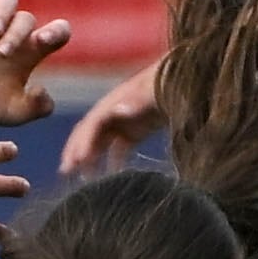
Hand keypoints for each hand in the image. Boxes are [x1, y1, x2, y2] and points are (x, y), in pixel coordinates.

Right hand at [0, 0, 67, 130]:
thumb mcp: (11, 113)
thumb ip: (34, 108)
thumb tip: (42, 90)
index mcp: (29, 52)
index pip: (57, 32)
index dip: (57, 31)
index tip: (44, 41)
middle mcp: (11, 32)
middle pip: (26, 19)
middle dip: (17, 34)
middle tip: (2, 54)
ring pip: (6, 1)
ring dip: (3, 13)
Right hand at [56, 57, 164, 175]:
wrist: (191, 78)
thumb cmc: (174, 82)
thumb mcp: (157, 89)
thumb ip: (138, 99)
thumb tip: (116, 109)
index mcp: (117, 100)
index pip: (93, 122)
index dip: (83, 140)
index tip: (76, 161)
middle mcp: (116, 110)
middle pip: (90, 131)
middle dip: (76, 150)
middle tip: (65, 172)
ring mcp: (126, 120)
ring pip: (101, 141)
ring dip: (91, 158)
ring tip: (83, 179)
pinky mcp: (137, 130)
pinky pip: (119, 148)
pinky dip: (114, 163)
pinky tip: (112, 179)